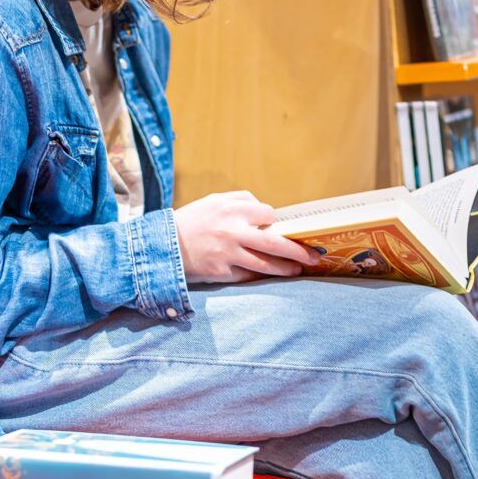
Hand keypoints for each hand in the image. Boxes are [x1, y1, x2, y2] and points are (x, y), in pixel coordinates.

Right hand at [174, 191, 318, 282]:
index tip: (281, 229)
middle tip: (314, 256)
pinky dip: (262, 276)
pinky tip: (272, 276)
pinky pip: (249, 275)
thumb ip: (241, 201)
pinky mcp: (222, 272)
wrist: (163, 245)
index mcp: (231, 208)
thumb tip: (268, 212)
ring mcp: (228, 253)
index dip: (276, 223)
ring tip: (298, 270)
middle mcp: (232, 230)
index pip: (268, 215)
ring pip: (266, 264)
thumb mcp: (214, 201)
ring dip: (286, 269)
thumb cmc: (193, 221)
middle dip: (299, 251)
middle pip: (276, 242)